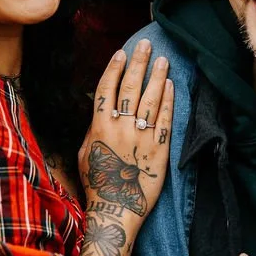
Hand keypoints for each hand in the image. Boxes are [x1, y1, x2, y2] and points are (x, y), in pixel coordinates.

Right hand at [78, 41, 172, 221]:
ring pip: (150, 99)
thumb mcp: (84, 153)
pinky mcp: (160, 149)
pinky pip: (166, 119)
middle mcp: (121, 128)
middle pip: (130, 88)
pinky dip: (169, 101)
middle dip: (138, 63)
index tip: (121, 53)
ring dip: (157, 77)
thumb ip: (93, 130)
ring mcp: (142, 137)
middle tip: (146, 45)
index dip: (114, 69)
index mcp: (99, 127)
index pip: (107, 89)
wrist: (116, 210)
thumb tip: (101, 112)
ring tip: (163, 60)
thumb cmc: (97, 183)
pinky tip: (171, 86)